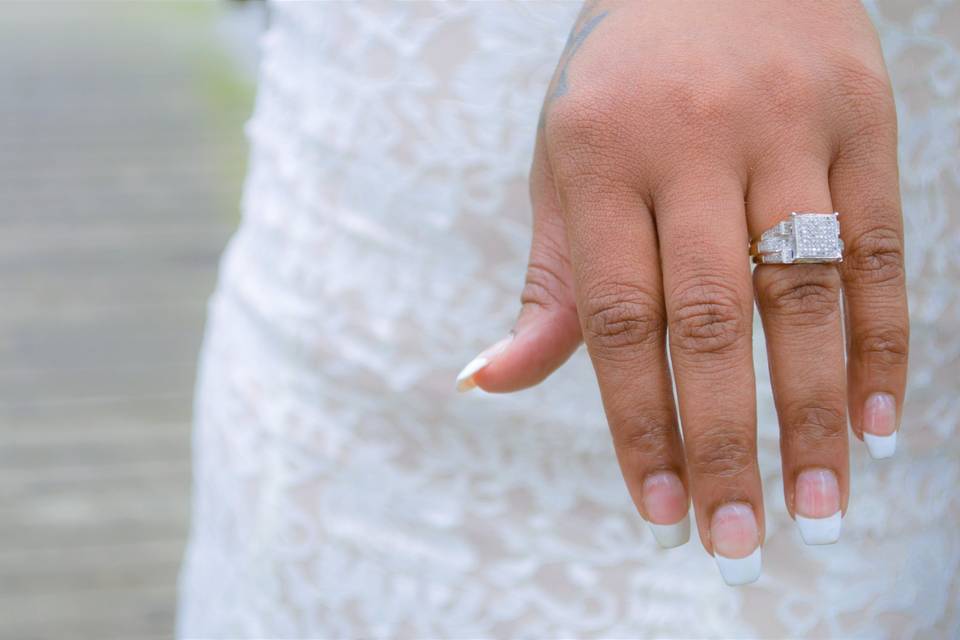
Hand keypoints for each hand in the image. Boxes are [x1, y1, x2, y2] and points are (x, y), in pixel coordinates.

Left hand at [456, 0, 907, 584]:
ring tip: (819, 505)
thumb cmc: (619, 86)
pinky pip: (879, 245)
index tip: (657, 514)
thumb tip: (488, 382)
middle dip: (724, 442)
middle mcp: (691, 145)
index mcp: (600, 160)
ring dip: (814, 411)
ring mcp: (784, 128)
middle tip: (739, 541)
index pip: (616, 320)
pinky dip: (880, 340)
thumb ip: (549, 282)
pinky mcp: (860, 118)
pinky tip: (878, 421)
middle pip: (710, 320)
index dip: (637, 424)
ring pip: (803, 292)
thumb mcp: (562, 167)